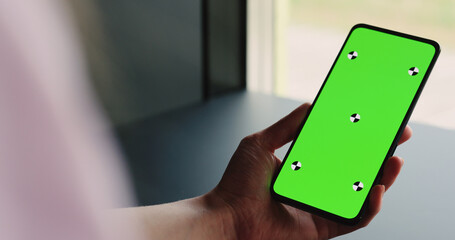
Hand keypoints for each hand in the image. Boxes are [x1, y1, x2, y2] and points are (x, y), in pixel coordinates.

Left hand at [209, 103, 411, 239]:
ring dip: (383, 178)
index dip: (359, 136)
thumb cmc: (237, 182)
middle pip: (355, 169)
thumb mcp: (261, 143)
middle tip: (398, 136)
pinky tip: (377, 189)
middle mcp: (315, 185)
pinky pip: (354, 218)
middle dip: (379, 153)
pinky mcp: (323, 226)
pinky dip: (370, 206)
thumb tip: (311, 105)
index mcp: (303, 166)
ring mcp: (320, 205)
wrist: (228, 216)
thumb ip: (286, 126)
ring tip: (394, 160)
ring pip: (361, 194)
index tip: (377, 120)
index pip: (338, 148)